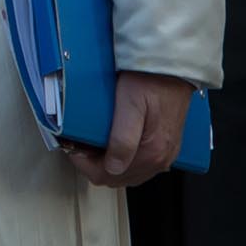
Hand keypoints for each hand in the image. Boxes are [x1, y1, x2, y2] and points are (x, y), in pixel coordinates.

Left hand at [65, 70, 194, 186]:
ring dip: (108, 163)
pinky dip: (123, 158)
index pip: (109, 176)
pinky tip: (112, 144)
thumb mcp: (129, 105)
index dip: (85, 165)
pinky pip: (141, 162)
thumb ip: (122, 139)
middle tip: (80, 146)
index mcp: (153, 152)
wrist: (173, 67)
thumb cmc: (151, 80)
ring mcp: (165, 152)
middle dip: (95, 166)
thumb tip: (112, 168)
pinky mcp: (165, 143)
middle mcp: (162, 158)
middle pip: (119, 178)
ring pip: (129, 172)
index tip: (73, 148)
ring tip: (92, 144)